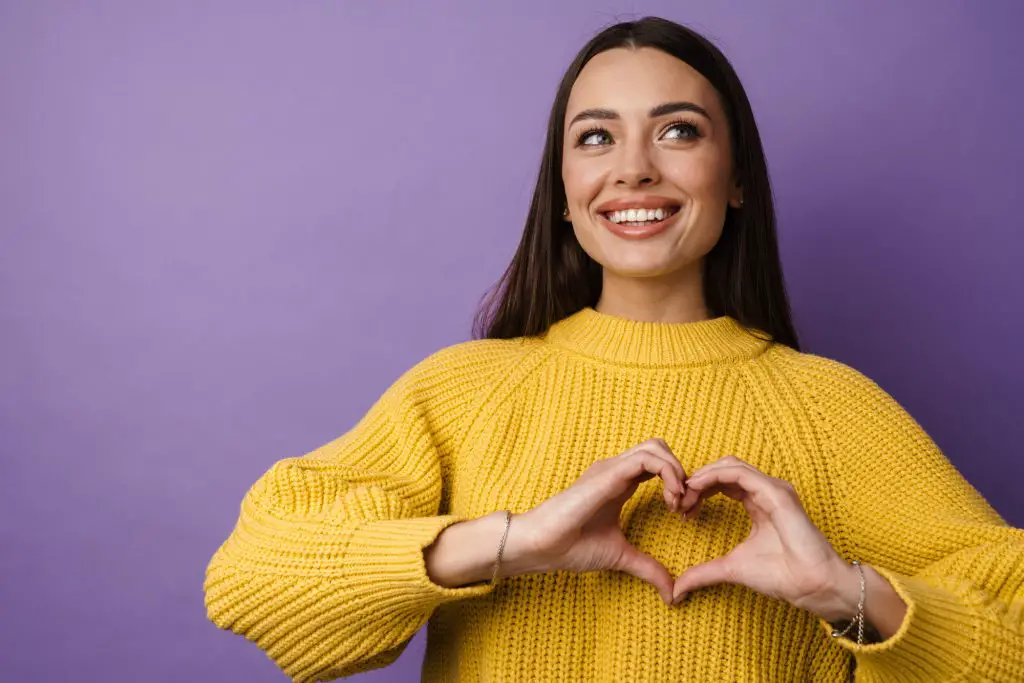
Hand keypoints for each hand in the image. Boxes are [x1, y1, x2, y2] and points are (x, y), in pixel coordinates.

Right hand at [515, 438, 686, 604]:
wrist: (543, 546)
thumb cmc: (572, 547)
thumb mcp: (621, 557)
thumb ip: (648, 568)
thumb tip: (672, 594)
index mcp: (620, 483)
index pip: (657, 465)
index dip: (677, 484)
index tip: (682, 514)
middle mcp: (616, 470)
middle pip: (659, 449)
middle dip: (681, 472)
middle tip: (683, 506)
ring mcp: (611, 468)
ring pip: (655, 447)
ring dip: (676, 472)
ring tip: (676, 503)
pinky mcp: (608, 473)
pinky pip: (647, 459)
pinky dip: (668, 474)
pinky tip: (669, 501)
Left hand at [671, 455, 851, 616]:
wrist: (811, 586)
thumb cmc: (782, 575)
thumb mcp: (731, 569)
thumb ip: (704, 573)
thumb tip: (676, 590)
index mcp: (758, 502)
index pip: (722, 483)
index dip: (698, 491)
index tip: (681, 510)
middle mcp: (766, 491)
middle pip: (723, 470)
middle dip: (697, 482)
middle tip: (679, 502)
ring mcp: (773, 489)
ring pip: (730, 466)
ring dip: (703, 477)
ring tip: (685, 495)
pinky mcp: (776, 492)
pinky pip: (740, 473)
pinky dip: (715, 475)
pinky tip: (697, 486)